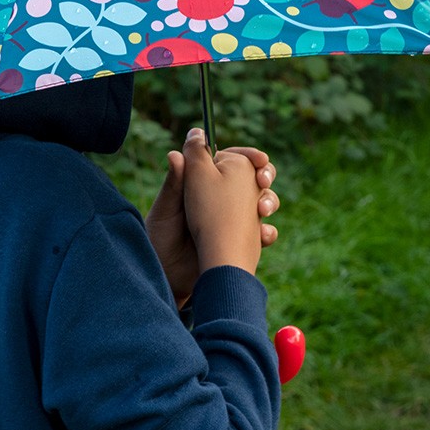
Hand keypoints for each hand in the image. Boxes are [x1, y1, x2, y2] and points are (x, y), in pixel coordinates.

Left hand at [146, 129, 279, 305]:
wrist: (167, 277)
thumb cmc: (160, 238)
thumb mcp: (166, 209)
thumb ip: (174, 183)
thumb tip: (176, 152)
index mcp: (204, 182)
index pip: (230, 159)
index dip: (247, 155)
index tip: (259, 158)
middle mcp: (223, 197)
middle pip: (252, 177)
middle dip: (265, 174)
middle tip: (264, 180)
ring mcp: (235, 218)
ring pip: (262, 201)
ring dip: (269, 201)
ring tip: (263, 210)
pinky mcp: (243, 240)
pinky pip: (263, 232)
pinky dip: (267, 232)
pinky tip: (263, 236)